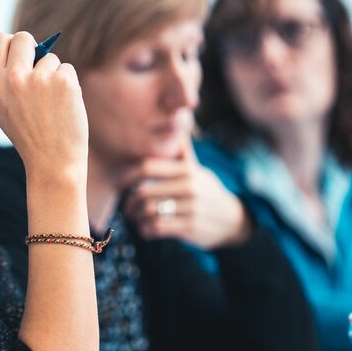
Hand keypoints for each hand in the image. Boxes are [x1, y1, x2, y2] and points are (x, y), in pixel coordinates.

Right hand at [0, 32, 87, 180]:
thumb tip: (11, 50)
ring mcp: (40, 78)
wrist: (52, 162)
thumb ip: (1, 79)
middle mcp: (14, 77)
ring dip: (53, 74)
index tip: (18, 53)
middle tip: (39, 64)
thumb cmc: (28, 136)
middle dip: (33, 47)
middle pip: (23, 37)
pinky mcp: (63, 82)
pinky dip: (68, 84)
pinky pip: (67, 69)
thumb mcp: (1, 109)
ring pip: (50, 58)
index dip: (9, 44)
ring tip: (51, 103)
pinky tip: (64, 106)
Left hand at [122, 137, 251, 249]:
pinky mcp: (190, 227)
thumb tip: (175, 121)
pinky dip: (145, 229)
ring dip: (137, 217)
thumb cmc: (206, 191)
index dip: (127, 176)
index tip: (119, 185)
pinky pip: (157, 227)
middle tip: (127, 208)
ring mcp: (191, 207)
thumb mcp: (197, 170)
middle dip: (130, 203)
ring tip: (136, 218)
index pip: (147, 167)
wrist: (232, 219)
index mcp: (187, 169)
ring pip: (149, 211)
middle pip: (144, 192)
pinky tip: (145, 228)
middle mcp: (189, 186)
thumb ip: (181, 153)